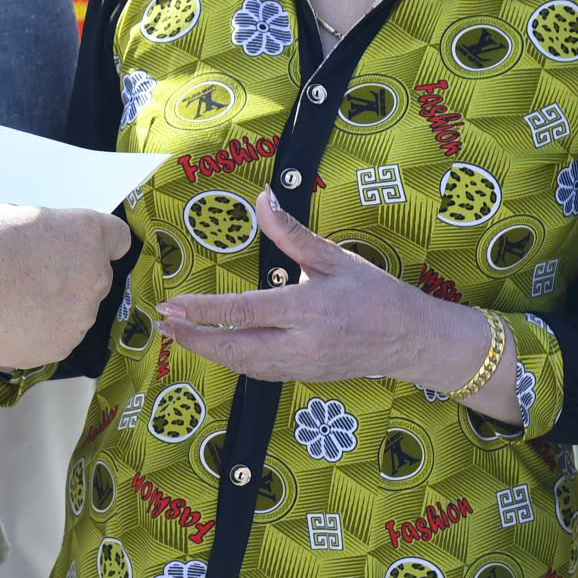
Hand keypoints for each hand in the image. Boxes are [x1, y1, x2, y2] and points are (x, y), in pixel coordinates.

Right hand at [0, 203, 129, 371]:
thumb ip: (49, 232)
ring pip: (77, 309)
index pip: (118, 238)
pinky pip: (58, 335)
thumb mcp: (19, 216)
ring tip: (16, 301)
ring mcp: (81, 317)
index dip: (101, 242)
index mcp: (87, 236)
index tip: (84, 247)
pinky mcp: (63, 347)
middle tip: (34, 274)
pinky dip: (41, 330)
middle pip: (96, 276)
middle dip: (73, 275)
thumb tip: (49, 244)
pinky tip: (12, 321)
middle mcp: (95, 277)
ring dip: (57, 305)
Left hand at [159, 192, 429, 383]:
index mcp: (310, 309)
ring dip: (209, 352)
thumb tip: (263, 201)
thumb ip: (292, 234)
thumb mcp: (335, 258)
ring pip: (245, 365)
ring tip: (179, 336)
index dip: (207, 311)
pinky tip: (216, 349)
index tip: (175, 306)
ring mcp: (303, 365)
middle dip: (196, 339)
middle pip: (237, 348)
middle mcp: (303, 344)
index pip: (247, 312)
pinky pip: (261, 373)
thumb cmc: (376, 294)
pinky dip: (233, 362)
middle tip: (164, 325)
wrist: (412, 340)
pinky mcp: (306, 376)